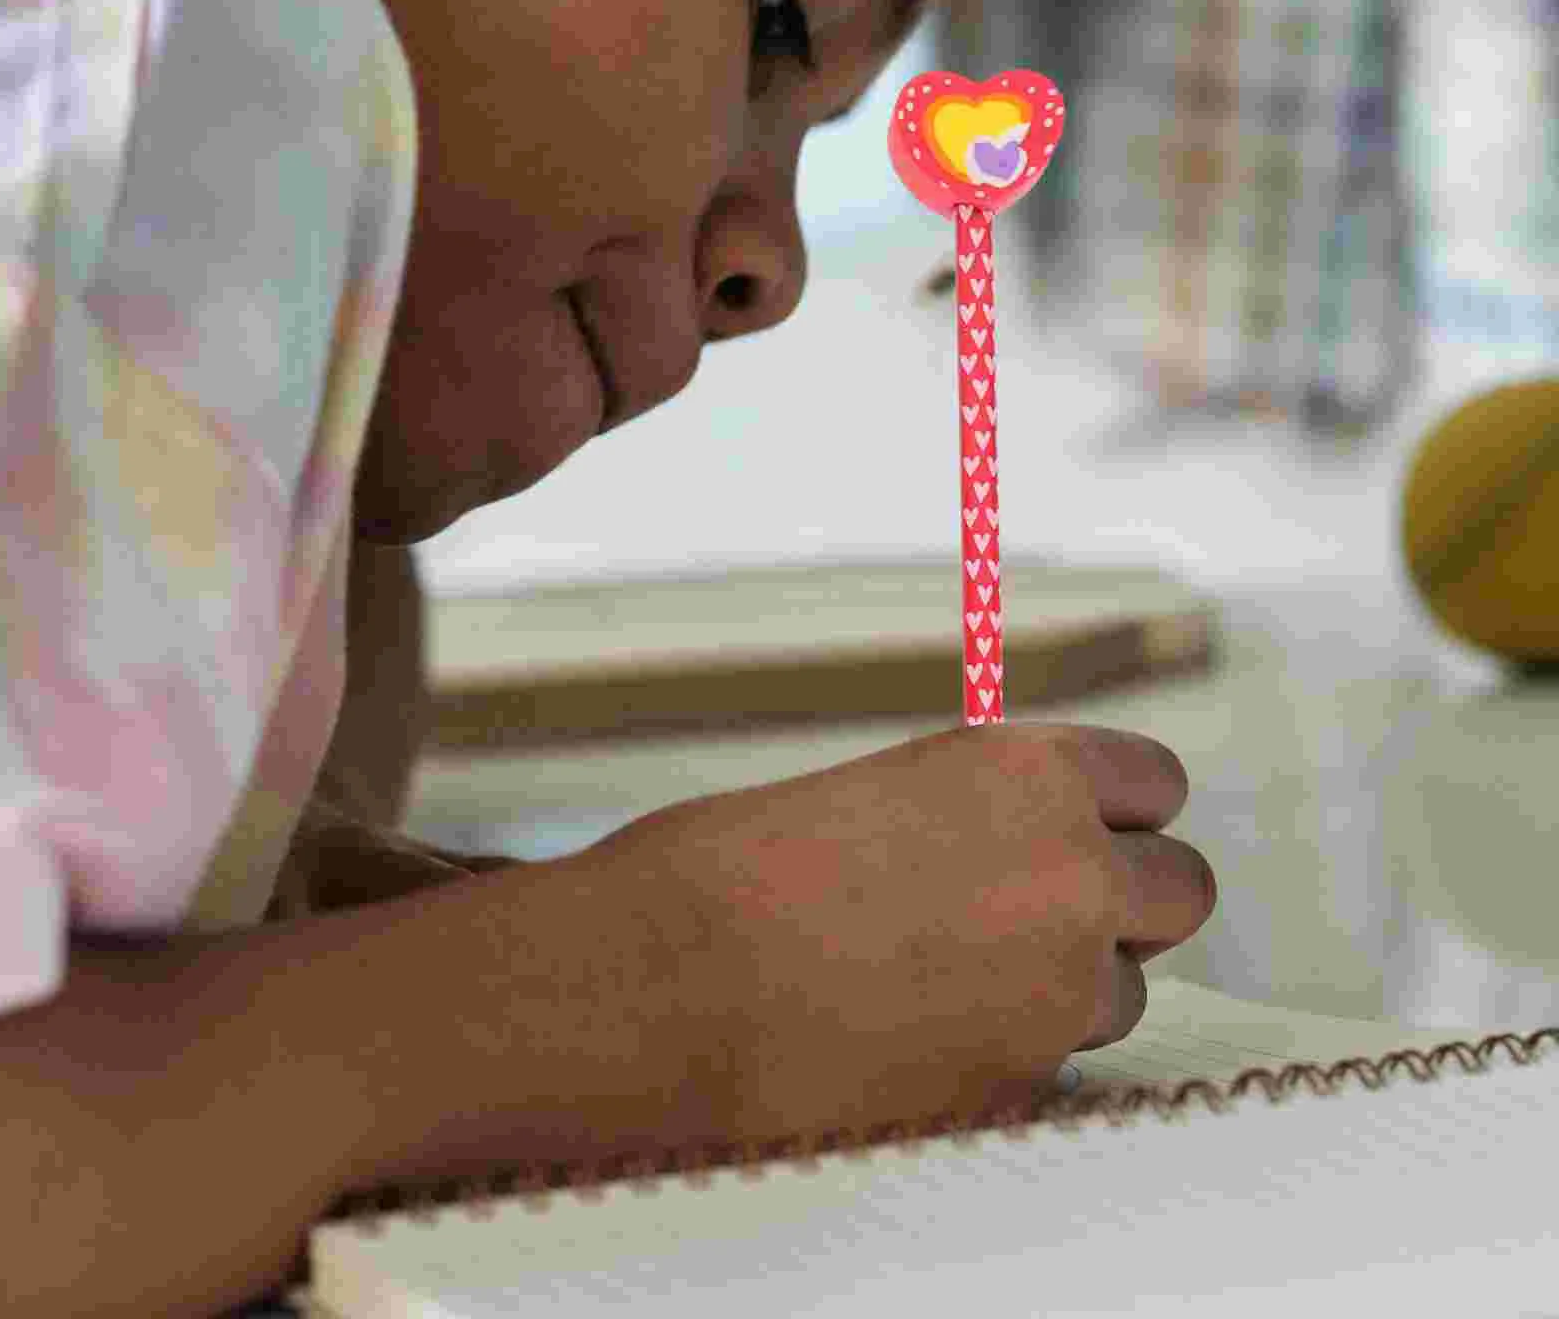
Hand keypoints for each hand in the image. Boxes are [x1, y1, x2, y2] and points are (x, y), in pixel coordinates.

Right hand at [569, 721, 1214, 1143]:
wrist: (667, 978)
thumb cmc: (734, 869)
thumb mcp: (880, 792)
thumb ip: (976, 810)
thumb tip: (1010, 840)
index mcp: (1028, 769)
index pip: (1154, 782)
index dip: (1120, 811)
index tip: (1097, 831)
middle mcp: (1071, 869)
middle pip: (1181, 890)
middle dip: (1127, 902)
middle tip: (1048, 912)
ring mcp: (1057, 984)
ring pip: (1126, 990)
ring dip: (1070, 986)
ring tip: (954, 980)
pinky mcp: (1021, 1080)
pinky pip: (1059, 1062)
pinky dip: (1015, 1051)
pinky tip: (925, 1032)